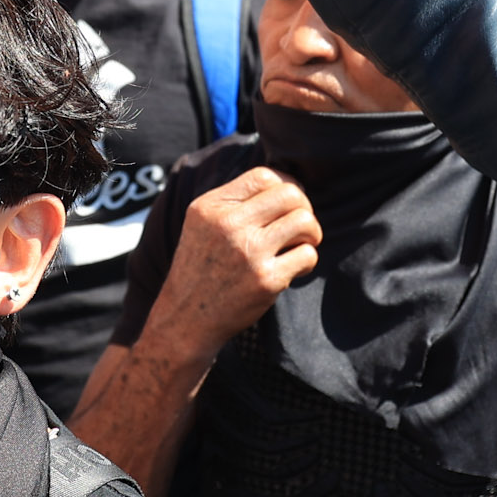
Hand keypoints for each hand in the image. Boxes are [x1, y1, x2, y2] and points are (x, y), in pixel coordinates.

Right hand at [142, 167, 319, 366]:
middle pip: (291, 194)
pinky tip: (293, 268)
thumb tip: (287, 185)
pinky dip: (307, 261)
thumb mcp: (202, 225)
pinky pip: (308, 255)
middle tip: (299, 227)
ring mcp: (248, 252)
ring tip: (299, 245)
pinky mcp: (266, 280)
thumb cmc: (201, 269)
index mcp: (210, 207)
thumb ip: (234, 202)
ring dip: (311, 233)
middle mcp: (228, 225)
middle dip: (304, 208)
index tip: (288, 204)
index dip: (285, 185)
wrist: (186, 319)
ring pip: (305, 221)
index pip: (264, 176)